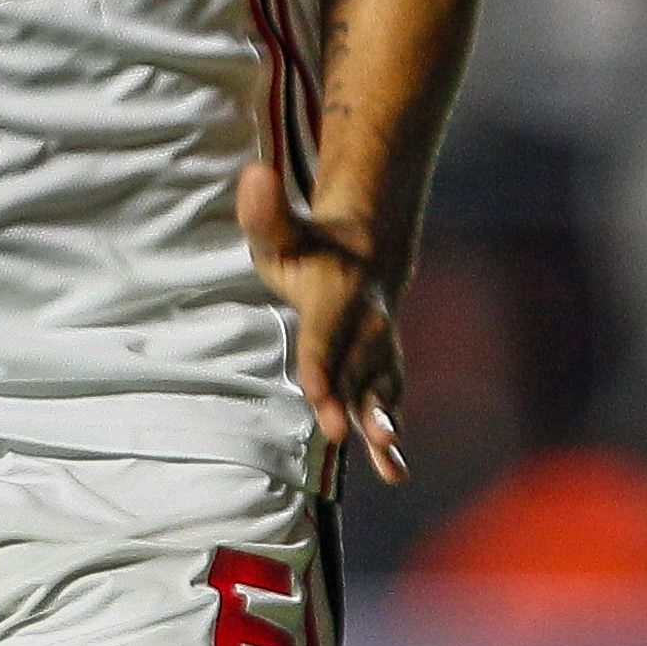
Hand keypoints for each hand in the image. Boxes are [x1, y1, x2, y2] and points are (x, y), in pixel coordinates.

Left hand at [237, 162, 408, 482]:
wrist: (371, 249)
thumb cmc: (311, 248)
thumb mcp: (281, 229)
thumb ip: (266, 209)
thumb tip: (253, 172)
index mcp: (337, 296)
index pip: (325, 337)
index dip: (322, 367)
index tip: (317, 397)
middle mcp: (365, 326)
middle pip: (357, 370)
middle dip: (352, 401)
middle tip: (344, 434)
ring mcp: (379, 349)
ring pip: (381, 388)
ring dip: (381, 421)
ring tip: (386, 453)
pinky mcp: (383, 368)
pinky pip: (388, 402)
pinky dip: (391, 436)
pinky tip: (393, 473)